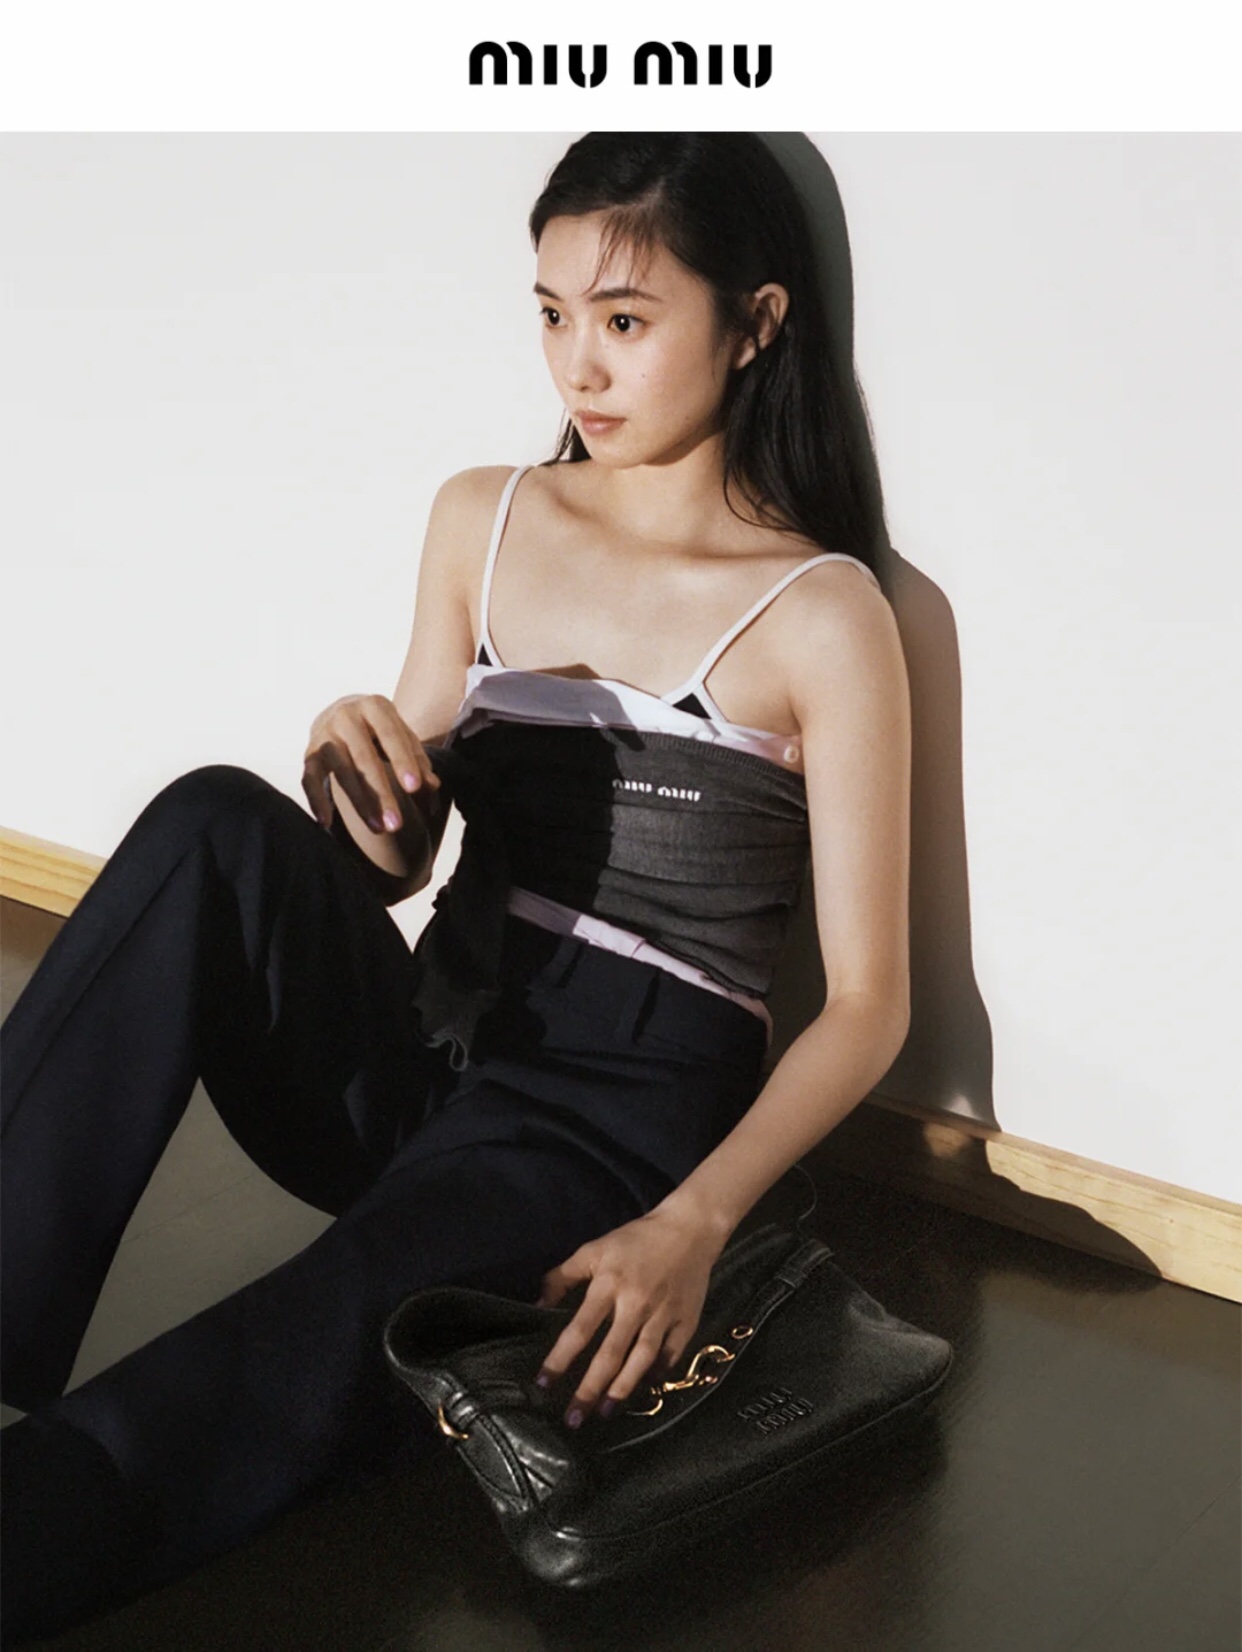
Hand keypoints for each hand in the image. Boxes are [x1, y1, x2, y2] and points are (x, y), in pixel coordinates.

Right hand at [301, 693, 440, 832]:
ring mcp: (324, 734)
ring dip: (359, 803)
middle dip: (381, 793)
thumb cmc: (380, 729)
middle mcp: (346, 716)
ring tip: (378, 829)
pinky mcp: (309, 753)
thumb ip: (418, 758)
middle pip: (364, 758)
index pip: (391, 736)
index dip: (402, 761)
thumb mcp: (401, 735)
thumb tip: (433, 784)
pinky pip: (309, 779)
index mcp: (375, 706)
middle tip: (396, 825)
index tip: (414, 789)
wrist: (342, 712)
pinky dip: (316, 800)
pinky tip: (327, 823)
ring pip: (341, 770)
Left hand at [533, 1205, 725, 1428]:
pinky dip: (657, 1373)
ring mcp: (663, 1315)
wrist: (689, 1229)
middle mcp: (636, 1304)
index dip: (560, 1358)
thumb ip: (564, 1276)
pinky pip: (670, 1354)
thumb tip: (537, 1305)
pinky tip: (644, 1389)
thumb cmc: (635, 1240)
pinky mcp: (686, 1321)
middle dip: (588, 1389)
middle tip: (572, 1420)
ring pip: (641, 1360)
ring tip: (604, 1411)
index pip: (580, 1329)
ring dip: (622, 1389)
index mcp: (610, 1284)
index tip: (543, 1384)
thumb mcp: (595, 1249)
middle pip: (610, 1354)